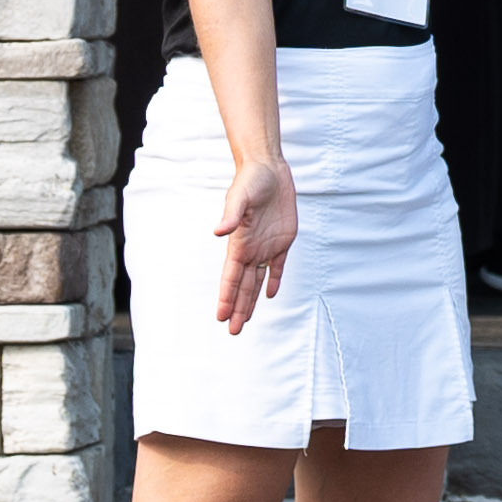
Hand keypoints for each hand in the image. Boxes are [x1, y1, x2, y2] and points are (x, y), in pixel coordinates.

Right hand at [211, 151, 299, 328]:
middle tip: (233, 331)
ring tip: (245, 320)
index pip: (231, 278)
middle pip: (242, 286)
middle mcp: (250, 249)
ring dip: (251, 300)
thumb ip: (231, 215)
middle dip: (238, 308)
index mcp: (239, 244)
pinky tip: (271, 294)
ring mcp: (266, 246)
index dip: (226, 298)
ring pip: (257, 281)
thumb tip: (218, 232)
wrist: (269, 169)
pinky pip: (278, 266)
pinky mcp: (282, 240)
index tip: (221, 317)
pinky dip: (274, 280)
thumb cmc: (251, 181)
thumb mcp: (240, 197)